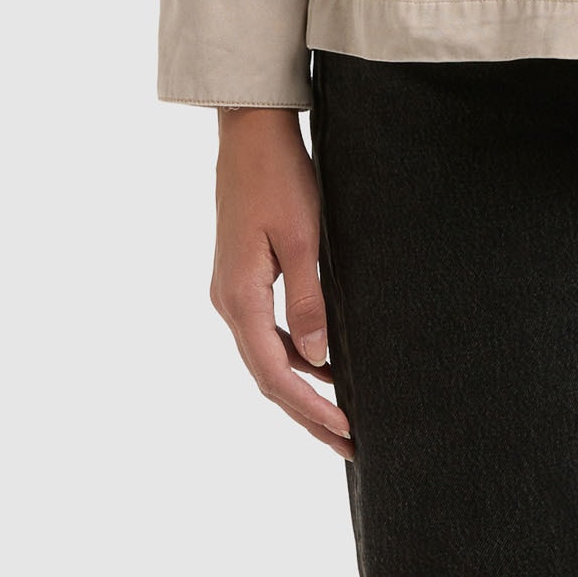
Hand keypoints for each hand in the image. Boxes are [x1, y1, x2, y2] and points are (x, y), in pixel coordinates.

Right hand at [210, 106, 353, 458]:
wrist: (251, 132)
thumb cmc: (280, 177)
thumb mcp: (303, 238)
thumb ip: (309, 300)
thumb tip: (318, 360)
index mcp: (239, 298)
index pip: (276, 375)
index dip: (311, 410)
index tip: (345, 434)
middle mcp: (228, 302)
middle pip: (269, 375)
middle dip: (307, 413)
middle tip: (349, 444)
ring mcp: (232, 290)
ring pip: (267, 356)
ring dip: (303, 387)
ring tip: (341, 416)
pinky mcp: (243, 277)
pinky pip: (267, 331)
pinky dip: (295, 356)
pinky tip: (325, 364)